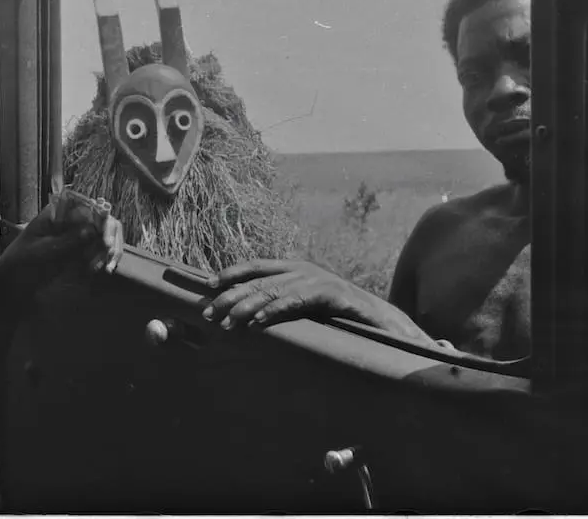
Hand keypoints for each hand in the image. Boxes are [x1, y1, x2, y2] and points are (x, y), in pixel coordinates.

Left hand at [0, 196, 123, 275]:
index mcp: (58, 212)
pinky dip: (106, 258)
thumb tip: (92, 230)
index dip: (101, 219)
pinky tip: (106, 270)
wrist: (13, 282)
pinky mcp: (82, 250)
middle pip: (103, 219)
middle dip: (109, 237)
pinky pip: (101, 250)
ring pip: (106, 235)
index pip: (87, 206)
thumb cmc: (21, 261)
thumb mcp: (41, 252)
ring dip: (110, 250)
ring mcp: (79, 235)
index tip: (104, 241)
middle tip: (108, 256)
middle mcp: (72, 220)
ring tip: (106, 268)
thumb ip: (65, 242)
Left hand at [203, 259, 363, 329]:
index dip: (231, 273)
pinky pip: (296, 301)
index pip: (256, 266)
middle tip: (210, 313)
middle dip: (231, 296)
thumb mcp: (304, 304)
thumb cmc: (338, 314)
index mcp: (294, 268)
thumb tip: (246, 313)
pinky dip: (275, 311)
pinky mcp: (330, 294)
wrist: (379, 318)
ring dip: (247, 307)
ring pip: (273, 290)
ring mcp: (316, 280)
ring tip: (228, 322)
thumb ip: (281, 302)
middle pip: (258, 280)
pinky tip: (258, 322)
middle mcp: (302, 269)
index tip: (208, 285)